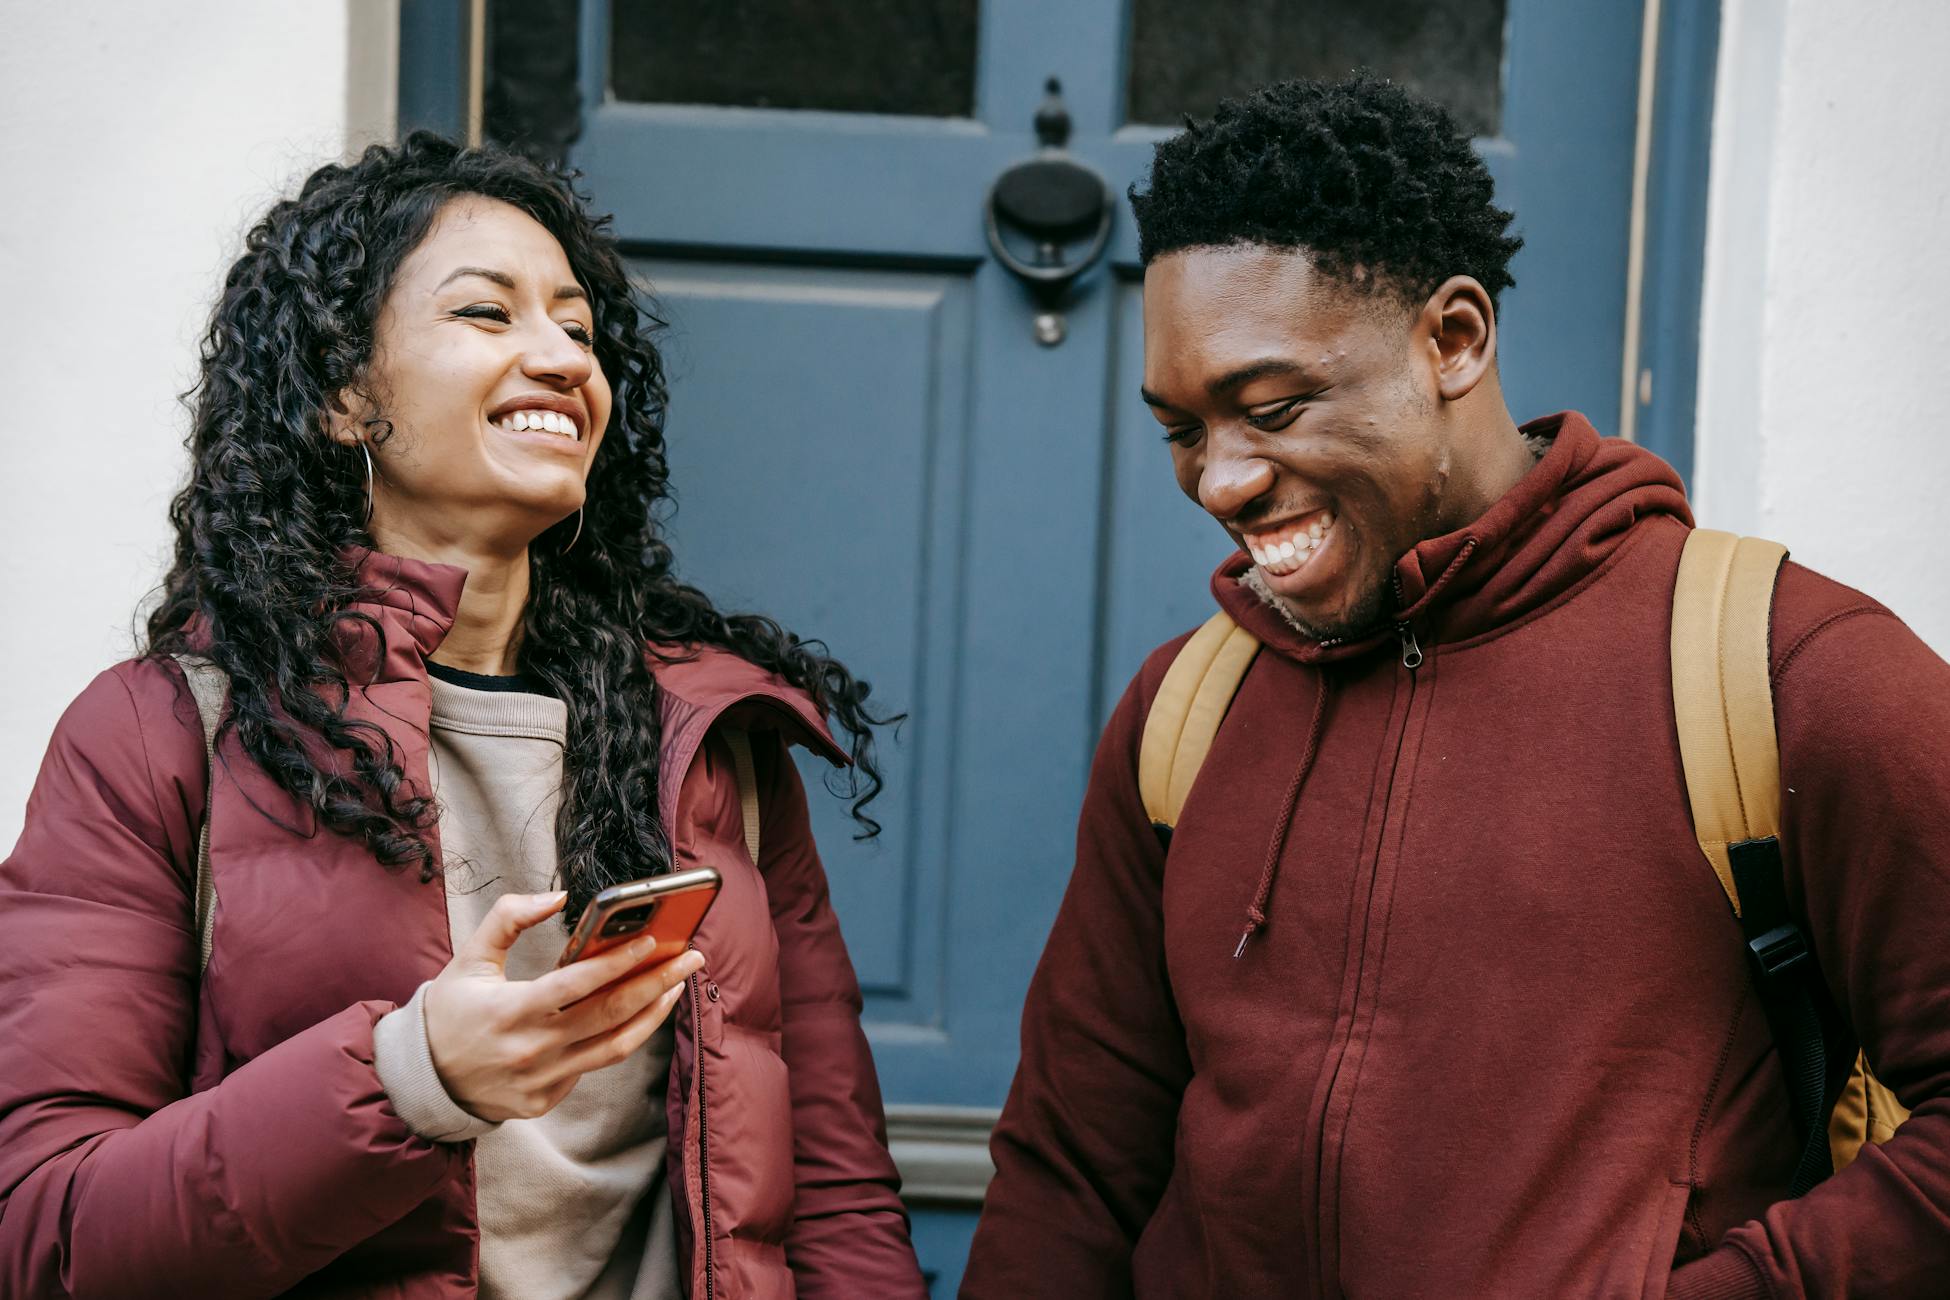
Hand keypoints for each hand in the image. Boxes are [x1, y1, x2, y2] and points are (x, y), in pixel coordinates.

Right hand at [422, 891, 704, 1122]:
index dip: (619, 962)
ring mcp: (542, 1080)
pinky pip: (591, 1067)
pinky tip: (633, 1014)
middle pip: (612, 1014)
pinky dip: (615, 1038)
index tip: (653, 941)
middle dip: (659, 982)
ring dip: (653, 1015)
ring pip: (615, 1048)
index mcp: (512, 1010)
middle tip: (691, 957)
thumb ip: (509, 918)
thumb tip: (557, 898)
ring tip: (676, 985)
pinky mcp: (545, 1102)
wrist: (422, 1080)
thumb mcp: (470, 958)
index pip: (579, 984)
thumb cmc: (450, 1011)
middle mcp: (533, 1049)